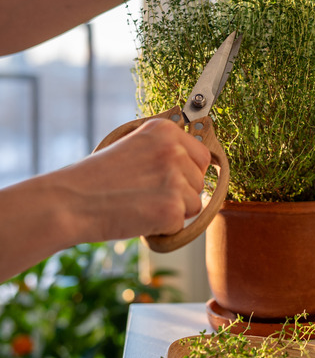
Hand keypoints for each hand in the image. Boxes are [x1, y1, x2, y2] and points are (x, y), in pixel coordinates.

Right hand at [60, 119, 211, 240]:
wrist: (68, 202)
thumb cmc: (96, 178)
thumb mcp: (133, 147)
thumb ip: (165, 151)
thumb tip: (197, 165)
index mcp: (165, 131)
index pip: (202, 156)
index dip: (187, 173)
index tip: (164, 180)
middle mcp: (174, 150)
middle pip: (200, 182)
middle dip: (180, 193)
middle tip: (144, 194)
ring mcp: (176, 179)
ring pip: (194, 204)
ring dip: (172, 210)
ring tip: (140, 204)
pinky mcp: (173, 208)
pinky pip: (181, 224)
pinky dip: (163, 227)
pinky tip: (139, 217)